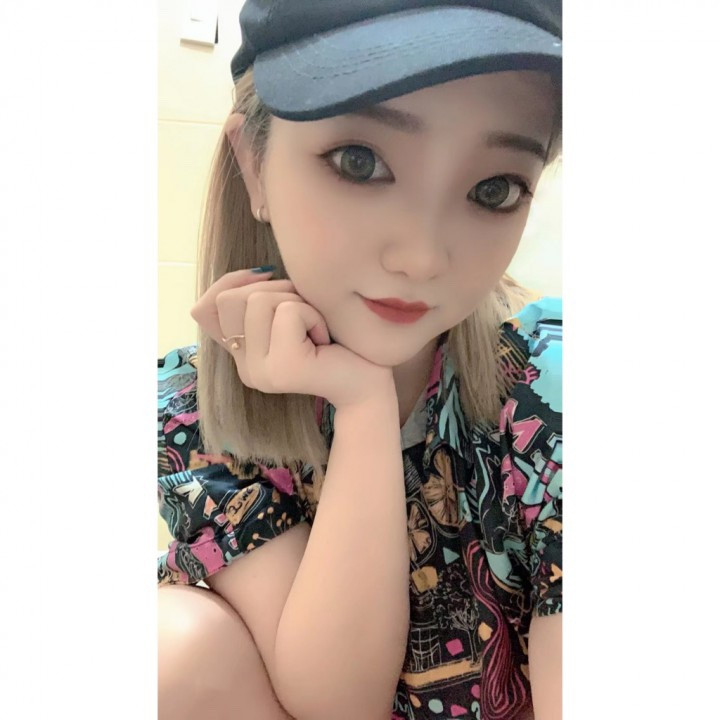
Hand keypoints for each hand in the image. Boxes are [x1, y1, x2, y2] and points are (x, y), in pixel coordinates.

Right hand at [190, 268, 395, 410]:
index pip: (204, 309)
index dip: (230, 283)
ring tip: (317, 329)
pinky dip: (313, 315)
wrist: (370, 382)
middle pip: (231, 299)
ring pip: (259, 301)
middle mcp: (244, 368)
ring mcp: (259, 372)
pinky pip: (288, 313)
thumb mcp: (293, 311)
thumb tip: (257, 273)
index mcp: (242, 354)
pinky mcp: (281, 370)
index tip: (267, 279)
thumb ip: (264, 299)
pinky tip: (325, 340)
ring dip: (298, 302)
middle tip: (306, 314)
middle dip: (276, 291)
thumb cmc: (337, 340)